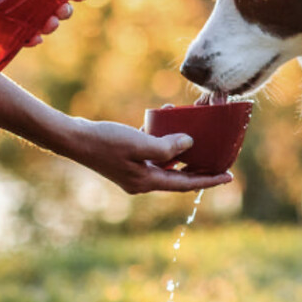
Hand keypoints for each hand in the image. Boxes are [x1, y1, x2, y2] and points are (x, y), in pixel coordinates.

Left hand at [0, 0, 83, 44]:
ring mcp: (20, 14)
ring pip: (43, 23)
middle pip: (57, 7)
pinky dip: (31, 39)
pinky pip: (23, 37)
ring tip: (49, 25)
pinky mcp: (5, 28)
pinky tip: (34, 39)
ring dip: (50, 26)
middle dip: (64, 11)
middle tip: (63, 11)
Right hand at [71, 119, 232, 193]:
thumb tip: (189, 144)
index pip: (185, 184)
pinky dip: (160, 137)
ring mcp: (133, 170)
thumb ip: (167, 147)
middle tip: (219, 158)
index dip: (209, 180)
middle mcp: (142, 180)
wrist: (72, 138)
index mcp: (147, 182)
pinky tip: (165, 118)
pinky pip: (151, 150)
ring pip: (165, 160)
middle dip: (198, 165)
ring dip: (179, 146)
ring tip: (195, 132)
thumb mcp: (139, 144)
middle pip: (178, 174)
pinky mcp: (126, 158)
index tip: (229, 177)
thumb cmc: (104, 141)